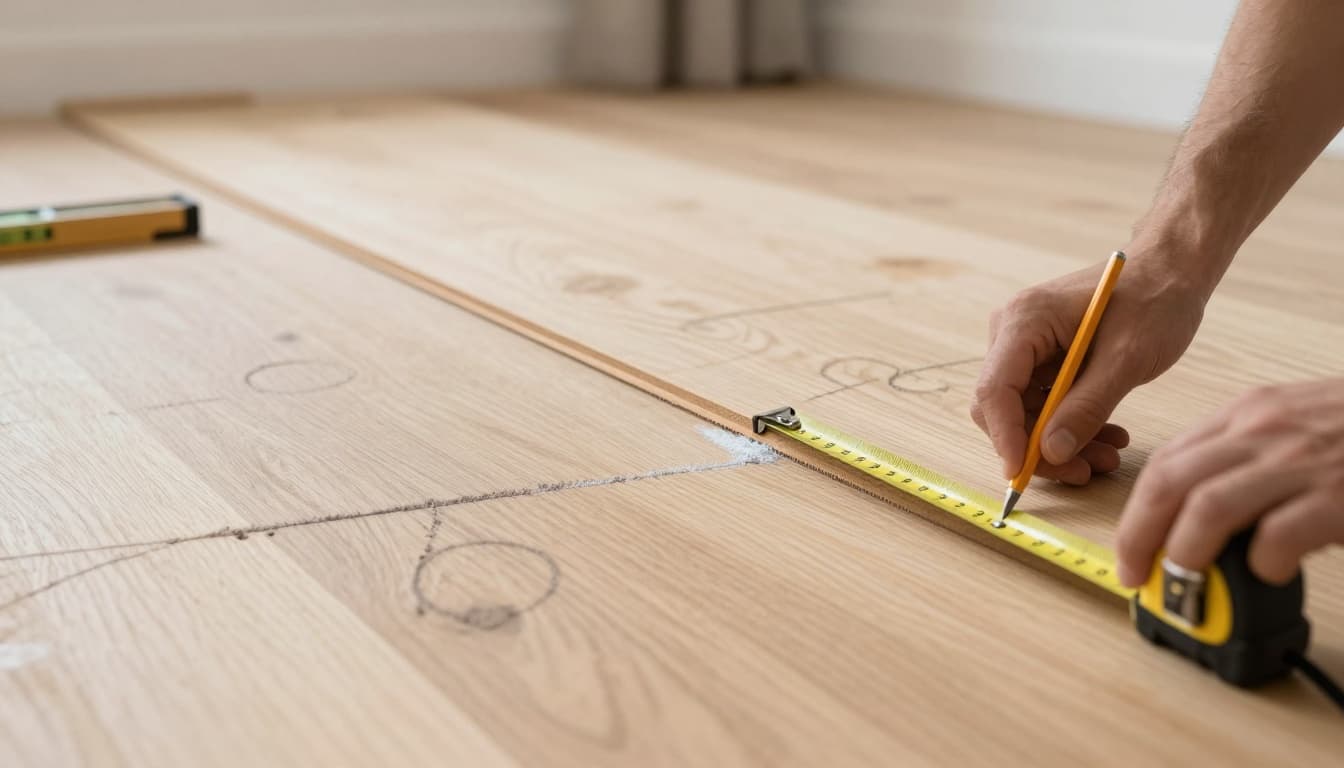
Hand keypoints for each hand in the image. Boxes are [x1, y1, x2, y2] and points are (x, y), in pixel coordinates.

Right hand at [971, 257, 1205, 484]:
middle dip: (1039, 446)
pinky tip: (1106, 435)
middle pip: (1003, 407)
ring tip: (1108, 454)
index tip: (1023, 474)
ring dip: (1061, 441)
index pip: (995, 389)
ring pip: (1024, 412)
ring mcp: (1026, 346)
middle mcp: (1013, 332)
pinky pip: (1044, 404)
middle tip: (1084, 472)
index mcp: (1025, 321)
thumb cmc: (1154, 299)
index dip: (1006, 436)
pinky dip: (1071, 425)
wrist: (1172, 270)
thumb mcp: (1126, 359)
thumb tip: (1051, 453)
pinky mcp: (1043, 358)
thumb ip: (1086, 407)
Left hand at [1116, 379, 1343, 586]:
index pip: (1166, 462)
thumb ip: (1247, 458)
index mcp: (1248, 415)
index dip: (1137, 512)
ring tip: (1185, 584)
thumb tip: (1197, 516)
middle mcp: (1264, 432)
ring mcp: (1301, 462)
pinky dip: (1261, 563)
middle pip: (1169, 483)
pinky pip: (1277, 535)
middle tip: (1137, 575)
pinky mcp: (1339, 495)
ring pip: (1207, 508)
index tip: (1130, 549)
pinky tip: (1268, 573)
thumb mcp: (1295, 424)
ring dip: (1184, 554)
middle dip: (1139, 536)